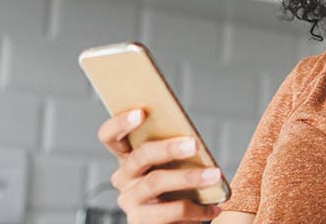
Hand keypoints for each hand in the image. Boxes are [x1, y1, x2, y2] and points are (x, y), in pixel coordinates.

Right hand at [96, 109, 223, 223]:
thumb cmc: (176, 192)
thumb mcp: (173, 168)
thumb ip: (173, 153)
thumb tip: (191, 140)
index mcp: (128, 159)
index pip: (110, 137)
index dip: (120, 123)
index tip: (141, 112)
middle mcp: (123, 178)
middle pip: (140, 156)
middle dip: (168, 148)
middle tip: (194, 144)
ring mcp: (130, 201)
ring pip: (156, 182)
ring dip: (189, 177)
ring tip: (215, 175)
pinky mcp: (140, 222)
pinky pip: (171, 210)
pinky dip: (197, 208)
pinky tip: (213, 207)